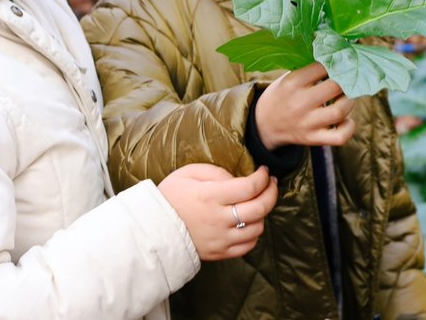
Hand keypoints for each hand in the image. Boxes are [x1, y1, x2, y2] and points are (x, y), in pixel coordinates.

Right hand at [158, 163, 277, 260]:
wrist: (153, 228)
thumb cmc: (170, 195)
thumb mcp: (188, 173)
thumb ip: (216, 172)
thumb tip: (239, 179)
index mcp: (210, 196)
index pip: (249, 187)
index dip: (263, 178)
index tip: (264, 171)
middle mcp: (218, 219)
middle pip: (259, 208)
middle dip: (272, 193)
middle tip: (271, 184)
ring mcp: (220, 239)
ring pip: (257, 228)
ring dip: (263, 214)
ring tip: (257, 202)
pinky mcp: (219, 253)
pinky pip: (248, 246)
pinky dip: (254, 233)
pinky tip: (249, 222)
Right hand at [254, 62, 355, 149]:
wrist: (264, 124)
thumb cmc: (281, 95)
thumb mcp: (286, 78)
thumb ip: (308, 70)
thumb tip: (337, 58)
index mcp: (292, 83)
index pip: (322, 66)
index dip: (334, 62)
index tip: (337, 62)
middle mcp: (300, 103)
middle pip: (336, 87)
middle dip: (346, 81)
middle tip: (347, 80)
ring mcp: (307, 123)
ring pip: (341, 111)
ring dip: (349, 101)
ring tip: (346, 97)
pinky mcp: (313, 138)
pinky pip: (340, 136)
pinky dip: (348, 127)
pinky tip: (346, 119)